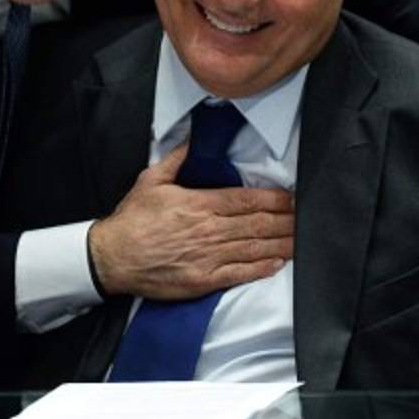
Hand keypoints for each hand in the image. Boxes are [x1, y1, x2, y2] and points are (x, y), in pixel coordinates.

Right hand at [87, 143, 294, 298]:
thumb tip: (192, 138)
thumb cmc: (131, 220)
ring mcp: (208, 257)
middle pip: (257, 224)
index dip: (274, 200)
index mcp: (199, 204)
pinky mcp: (203, 280)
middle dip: (285, 221)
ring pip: (253, 248)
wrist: (112, 257)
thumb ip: (176, 159)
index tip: (291, 198)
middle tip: (306, 218)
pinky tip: (277, 264)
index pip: (246, 200)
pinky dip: (260, 269)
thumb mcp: (151, 180)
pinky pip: (239, 274)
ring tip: (300, 240)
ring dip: (280, 244)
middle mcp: (209, 230)